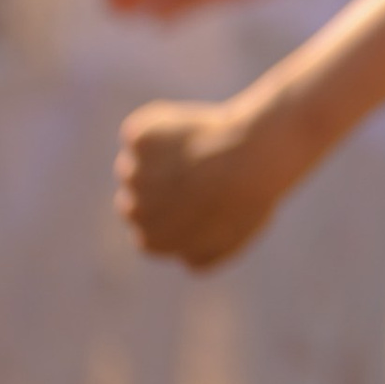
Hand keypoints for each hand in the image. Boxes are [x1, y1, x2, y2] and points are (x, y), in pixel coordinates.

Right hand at [116, 100, 294, 267]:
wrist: (253, 160)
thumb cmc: (246, 201)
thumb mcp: (228, 242)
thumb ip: (199, 256)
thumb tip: (183, 259)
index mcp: (152, 241)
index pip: (147, 225)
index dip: (171, 205)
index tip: (196, 191)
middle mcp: (133, 210)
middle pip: (136, 191)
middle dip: (160, 179)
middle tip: (198, 167)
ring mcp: (132, 173)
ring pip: (139, 159)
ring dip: (162, 152)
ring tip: (201, 148)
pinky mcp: (138, 138)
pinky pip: (145, 128)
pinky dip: (163, 124)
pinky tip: (194, 127)